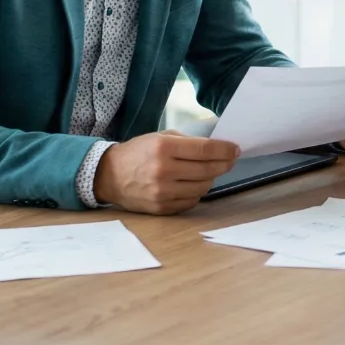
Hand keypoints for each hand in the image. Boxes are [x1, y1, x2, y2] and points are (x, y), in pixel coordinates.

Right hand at [93, 131, 239, 214]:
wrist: (109, 175)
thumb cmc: (139, 152)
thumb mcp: (161, 137)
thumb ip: (188, 142)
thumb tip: (217, 149)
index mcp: (164, 148)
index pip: (205, 150)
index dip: (225, 150)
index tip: (235, 149)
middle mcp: (164, 171)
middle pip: (208, 170)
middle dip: (224, 164)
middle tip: (230, 160)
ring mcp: (162, 192)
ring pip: (203, 188)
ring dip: (210, 179)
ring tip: (208, 171)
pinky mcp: (161, 208)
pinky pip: (191, 202)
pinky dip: (197, 193)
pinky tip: (193, 184)